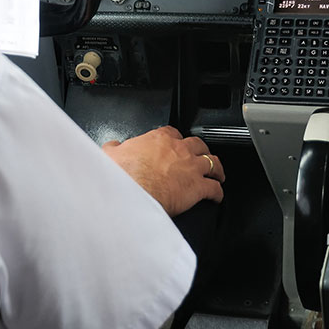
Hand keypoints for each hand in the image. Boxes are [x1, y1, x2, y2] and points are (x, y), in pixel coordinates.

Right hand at [102, 125, 224, 216]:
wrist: (133, 193)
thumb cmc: (124, 175)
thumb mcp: (111, 154)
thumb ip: (114, 148)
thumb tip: (112, 147)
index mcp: (159, 139)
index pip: (173, 133)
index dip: (176, 139)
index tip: (175, 144)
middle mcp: (179, 150)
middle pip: (198, 145)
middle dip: (200, 150)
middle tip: (200, 156)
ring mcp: (191, 167)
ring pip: (212, 162)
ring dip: (216, 168)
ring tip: (217, 173)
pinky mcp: (197, 187)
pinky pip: (214, 188)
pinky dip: (218, 192)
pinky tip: (217, 196)